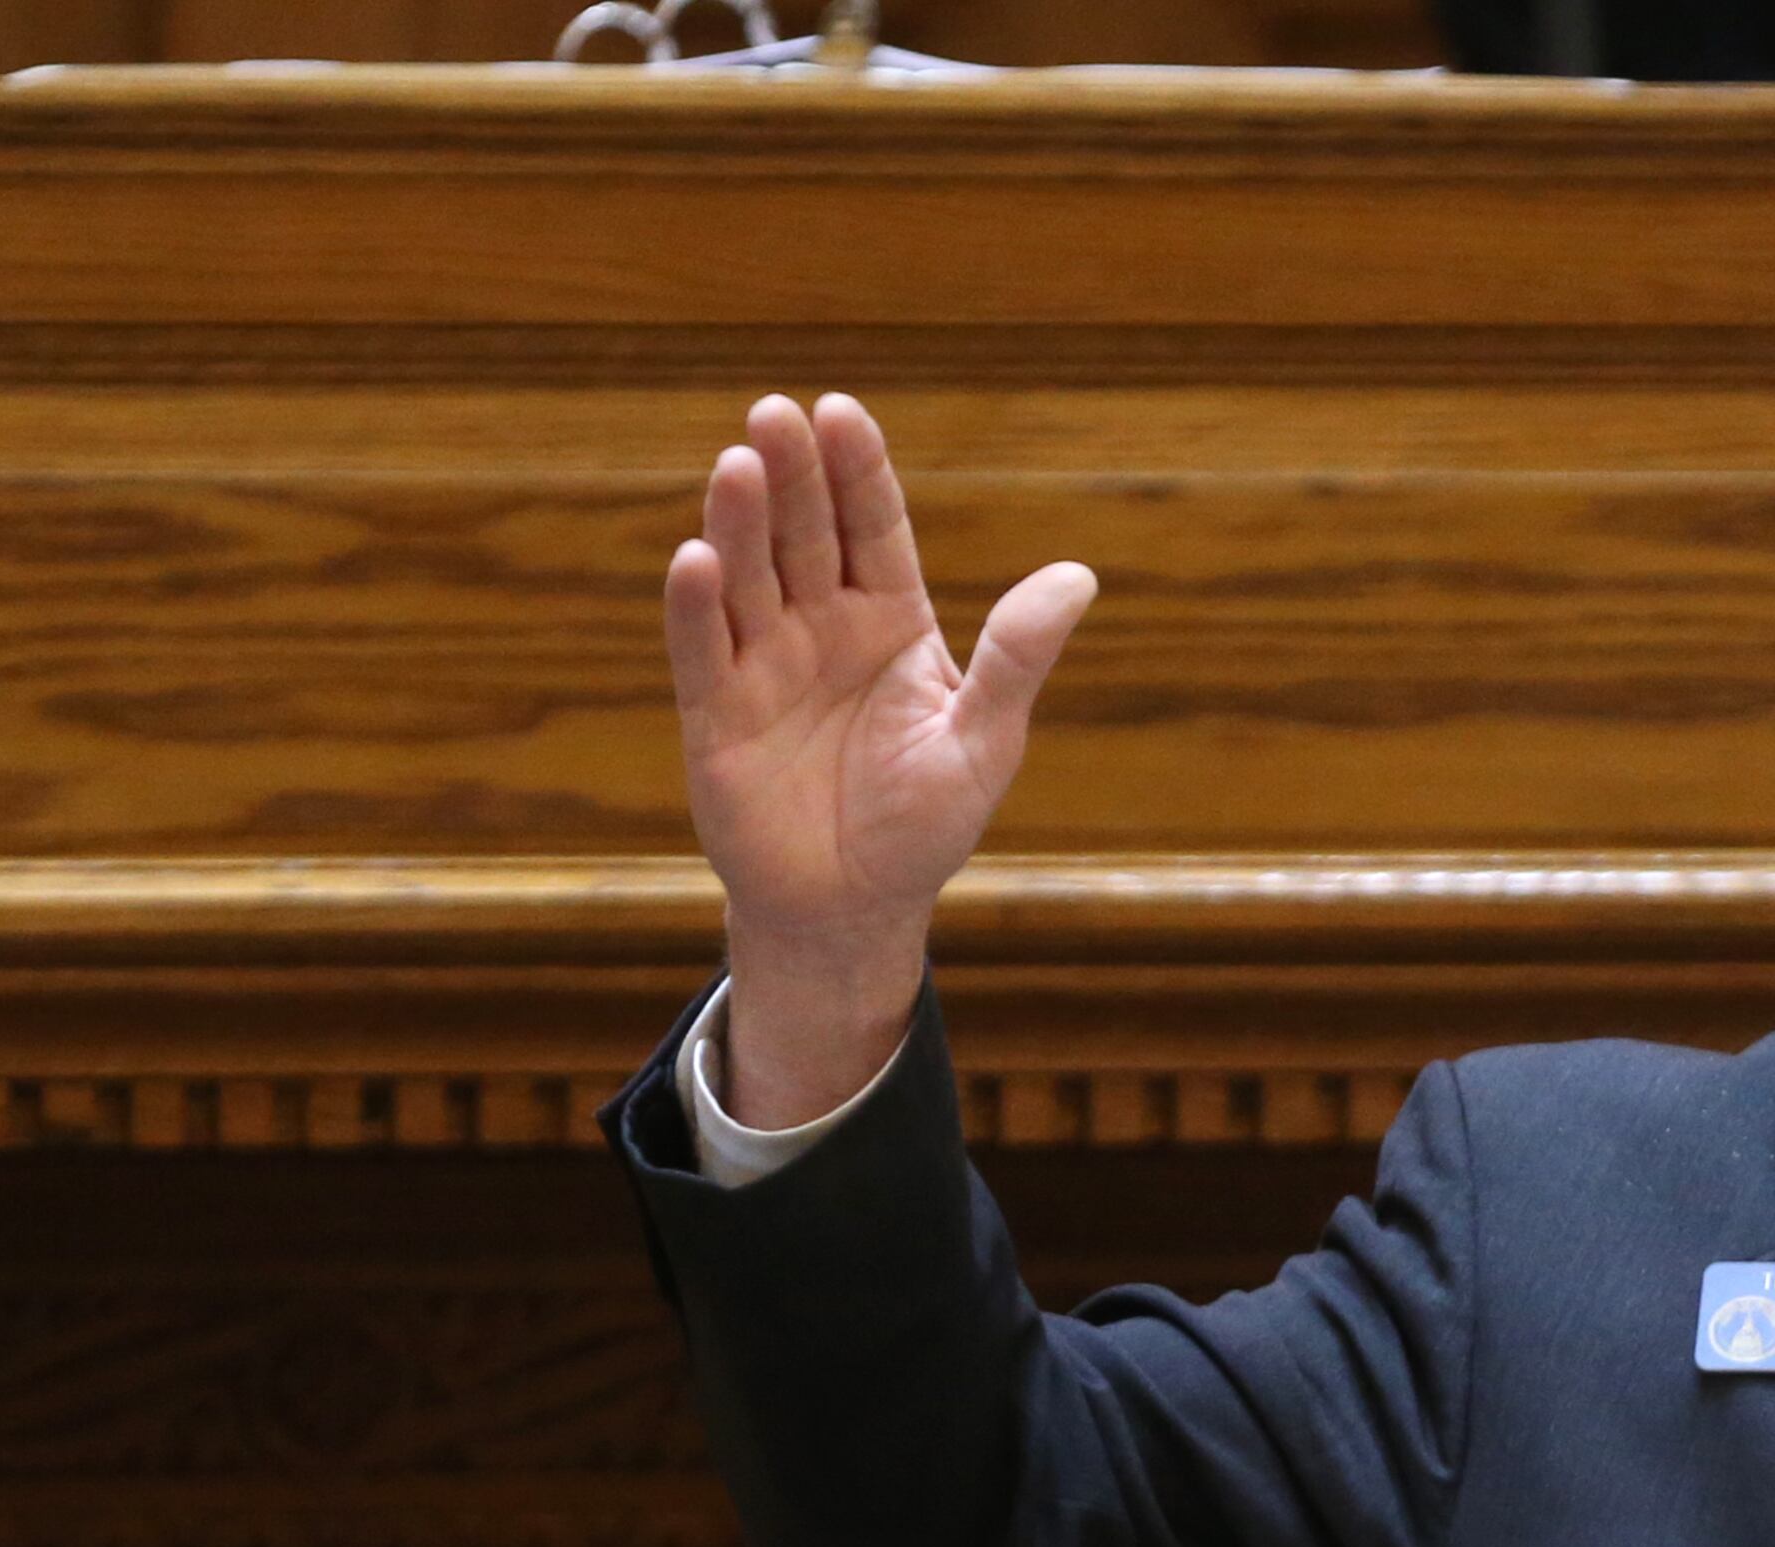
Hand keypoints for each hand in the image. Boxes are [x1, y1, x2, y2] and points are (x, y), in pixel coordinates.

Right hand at [663, 393, 1097, 1125]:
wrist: (855, 906)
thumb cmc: (926, 824)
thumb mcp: (985, 739)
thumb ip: (1019, 658)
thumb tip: (1079, 577)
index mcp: (893, 619)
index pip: (874, 527)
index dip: (858, 471)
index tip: (841, 411)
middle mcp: (823, 626)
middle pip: (805, 534)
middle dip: (793, 475)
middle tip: (775, 413)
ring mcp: (764, 664)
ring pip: (748, 577)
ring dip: (739, 523)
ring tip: (737, 465)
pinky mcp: (715, 714)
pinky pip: (702, 650)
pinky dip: (696, 608)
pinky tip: (696, 560)